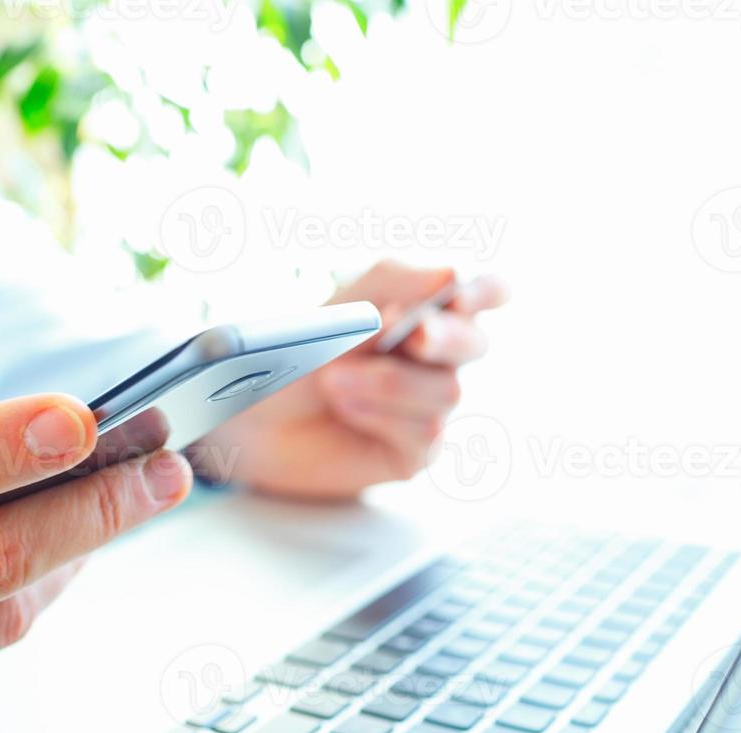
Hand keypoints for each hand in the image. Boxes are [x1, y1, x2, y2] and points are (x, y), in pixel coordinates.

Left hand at [191, 260, 507, 497]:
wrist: (253, 416)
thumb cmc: (297, 355)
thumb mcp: (339, 309)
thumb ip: (391, 283)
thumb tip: (451, 274)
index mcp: (427, 312)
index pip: (485, 293)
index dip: (487, 291)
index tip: (463, 295)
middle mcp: (438, 359)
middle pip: (475, 343)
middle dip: (444, 336)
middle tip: (413, 334)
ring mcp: (430, 406)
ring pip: (447, 390)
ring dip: (388, 381)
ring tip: (333, 379)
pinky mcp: (416, 451)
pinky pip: (426, 431)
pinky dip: (381, 414)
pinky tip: (347, 408)